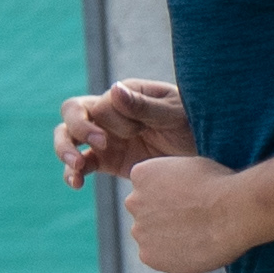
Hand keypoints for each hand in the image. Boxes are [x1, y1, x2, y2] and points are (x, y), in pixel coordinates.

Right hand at [58, 80, 193, 182]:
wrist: (209, 153)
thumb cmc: (196, 124)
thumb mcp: (175, 114)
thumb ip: (144, 106)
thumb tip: (113, 89)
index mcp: (124, 95)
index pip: (99, 104)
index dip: (112, 119)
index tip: (139, 130)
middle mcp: (109, 114)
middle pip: (72, 115)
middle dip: (79, 129)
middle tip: (101, 143)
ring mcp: (105, 137)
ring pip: (68, 139)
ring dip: (65, 150)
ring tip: (77, 165)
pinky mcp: (107, 160)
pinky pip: (81, 165)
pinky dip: (72, 173)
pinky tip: (76, 183)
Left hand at [118, 155, 259, 272]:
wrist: (235, 212)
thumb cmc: (223, 186)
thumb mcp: (190, 167)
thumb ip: (172, 180)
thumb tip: (176, 191)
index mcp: (141, 175)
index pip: (148, 186)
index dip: (172, 194)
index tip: (192, 198)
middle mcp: (132, 201)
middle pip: (146, 212)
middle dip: (166, 216)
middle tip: (196, 219)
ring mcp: (139, 230)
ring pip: (152, 235)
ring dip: (170, 236)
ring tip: (200, 235)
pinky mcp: (149, 256)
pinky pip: (159, 257)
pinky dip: (175, 256)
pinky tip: (198, 248)